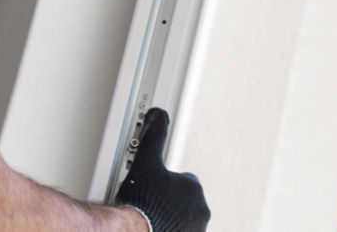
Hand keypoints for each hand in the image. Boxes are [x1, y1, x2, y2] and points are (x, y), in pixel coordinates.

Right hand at [114, 108, 209, 231]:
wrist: (135, 231)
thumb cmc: (141, 200)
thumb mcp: (146, 161)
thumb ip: (155, 136)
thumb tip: (159, 115)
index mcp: (194, 188)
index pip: (182, 182)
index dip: (165, 184)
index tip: (154, 188)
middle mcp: (201, 210)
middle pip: (183, 201)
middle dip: (169, 201)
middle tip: (150, 203)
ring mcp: (196, 229)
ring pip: (183, 218)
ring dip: (171, 217)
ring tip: (151, 217)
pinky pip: (180, 230)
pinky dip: (170, 228)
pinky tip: (155, 228)